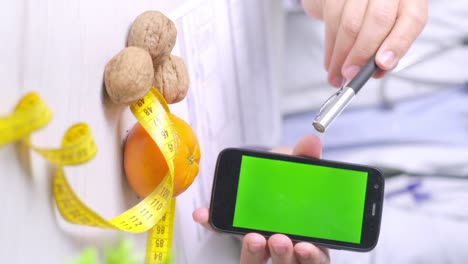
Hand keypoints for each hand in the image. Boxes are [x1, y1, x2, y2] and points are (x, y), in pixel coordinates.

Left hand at [192, 135, 329, 263]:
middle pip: (286, 263)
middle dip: (282, 255)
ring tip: (251, 236)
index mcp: (309, 238)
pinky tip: (205, 215)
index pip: (315, 257)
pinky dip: (214, 224)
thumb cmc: (289, 178)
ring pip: (257, 260)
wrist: (269, 174)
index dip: (310, 256)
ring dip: (253, 251)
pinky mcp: (234, 233)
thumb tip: (313, 140)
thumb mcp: (300, 167)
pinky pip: (224, 232)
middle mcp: (285, 248)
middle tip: (278, 240)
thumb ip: (307, 156)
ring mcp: (260, 245)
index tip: (303, 246)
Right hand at [301, 0, 427, 86]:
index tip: (382, 64)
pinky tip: (330, 60)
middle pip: (379, 20)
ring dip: (340, 56)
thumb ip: (388, 48)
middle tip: (351, 74)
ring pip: (351, 23)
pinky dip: (330, 46)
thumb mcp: (389, 31)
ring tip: (336, 74)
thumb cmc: (373, 16)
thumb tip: (377, 71)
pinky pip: (332, 19)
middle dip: (361, 53)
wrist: (349, 0)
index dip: (398, 43)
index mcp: (410, 0)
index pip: (412, 19)